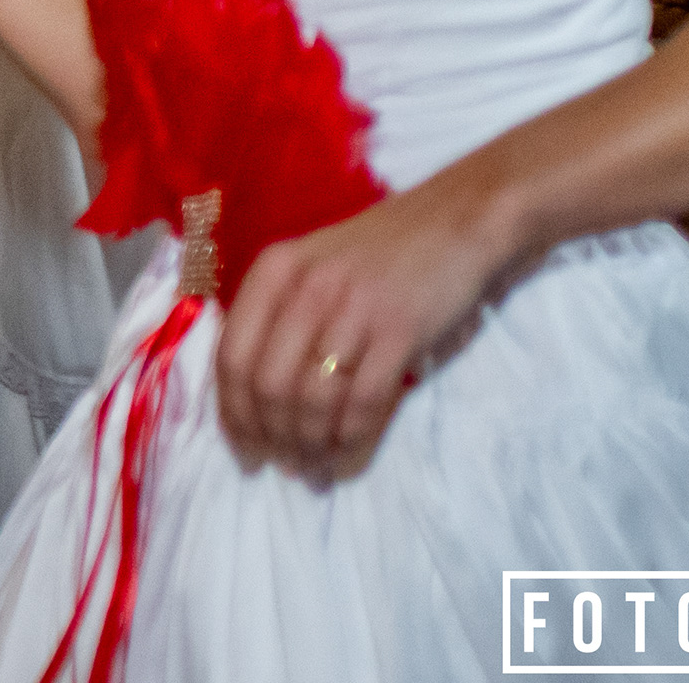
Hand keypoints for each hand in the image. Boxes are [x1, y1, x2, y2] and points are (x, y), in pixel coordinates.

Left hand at [209, 180, 516, 479]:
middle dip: (270, 437)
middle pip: (267, 385)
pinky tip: (345, 452)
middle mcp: (303, 287)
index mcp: (273, 271)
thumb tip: (256, 400)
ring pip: (310, 399)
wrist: (457, 220)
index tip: (244, 449)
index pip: (231, 355)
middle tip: (282, 465)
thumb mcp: (314, 268)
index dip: (233, 412)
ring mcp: (351, 308)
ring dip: (308, 444)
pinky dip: (348, 437)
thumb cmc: (382, 252)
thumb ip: (281, 317)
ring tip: (313, 467)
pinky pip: (361, 401)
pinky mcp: (399, 330)